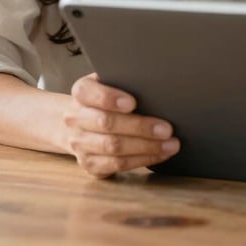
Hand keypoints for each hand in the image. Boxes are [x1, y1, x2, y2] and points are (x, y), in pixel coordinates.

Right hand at [62, 73, 179, 176]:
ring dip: (146, 147)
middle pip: (107, 123)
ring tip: (170, 144)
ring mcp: (80, 144)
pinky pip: (116, 165)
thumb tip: (157, 83)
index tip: (133, 103)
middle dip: (140, 127)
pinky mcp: (89, 164)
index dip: (110, 98)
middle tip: (167, 129)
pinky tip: (160, 154)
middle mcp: (75, 118)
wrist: (80, 120)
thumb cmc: (106, 96)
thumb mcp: (111, 80)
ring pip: (113, 148)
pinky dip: (141, 160)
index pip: (89, 93)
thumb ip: (127, 80)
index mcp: (81, 91)